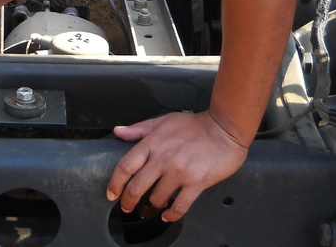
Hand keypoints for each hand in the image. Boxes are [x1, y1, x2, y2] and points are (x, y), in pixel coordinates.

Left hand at [106, 111, 248, 222]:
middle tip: (127, 207)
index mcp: (152, 143)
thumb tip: (118, 131)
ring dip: (153, 204)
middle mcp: (162, 159)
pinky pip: (179, 206)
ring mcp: (179, 172)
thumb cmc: (195, 125)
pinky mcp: (196, 183)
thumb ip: (139, 129)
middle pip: (136, 187)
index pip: (125, 166)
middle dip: (128, 200)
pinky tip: (168, 215)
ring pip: (157, 198)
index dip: (115, 183)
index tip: (112, 193)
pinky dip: (171, 214)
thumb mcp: (163, 121)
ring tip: (154, 204)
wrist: (224, 129)